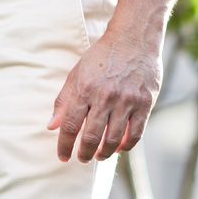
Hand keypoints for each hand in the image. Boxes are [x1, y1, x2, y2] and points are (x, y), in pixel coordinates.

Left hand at [47, 28, 161, 162]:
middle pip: (91, 136)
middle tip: (82, 158)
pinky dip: (126, 146)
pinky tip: (119, 148)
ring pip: (114, 139)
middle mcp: (105, 96)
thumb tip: (52, 126)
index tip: (63, 156)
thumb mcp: (76, 74)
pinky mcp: (145, 103)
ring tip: (99, 156)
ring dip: (104, 153)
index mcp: (84, 89)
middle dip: (84, 153)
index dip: (64, 145)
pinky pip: (136, 134)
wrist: (133, 39)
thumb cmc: (101, 57)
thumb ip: (64, 101)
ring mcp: (127, 101)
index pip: (70, 125)